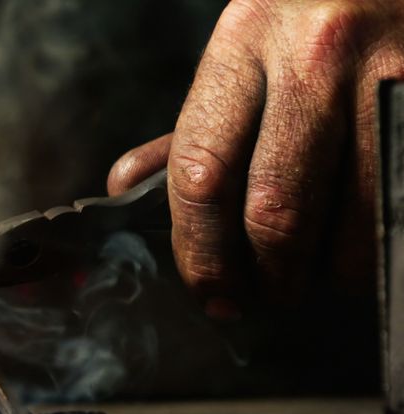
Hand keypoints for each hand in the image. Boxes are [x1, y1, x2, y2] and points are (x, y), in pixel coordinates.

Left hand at [108, 0, 403, 318]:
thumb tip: (128, 187)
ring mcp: (389, 73)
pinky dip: (380, 240)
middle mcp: (316, 54)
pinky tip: (365, 241)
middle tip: (266, 295)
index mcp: (244, 41)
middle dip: (268, 274)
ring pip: (353, 219)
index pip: (201, 171)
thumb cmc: (314, 17)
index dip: (200, 250)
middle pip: (276, 208)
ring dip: (333, 269)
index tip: (208, 290)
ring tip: (320, 272)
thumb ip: (193, 125)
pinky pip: (401, 195)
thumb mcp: (245, 49)